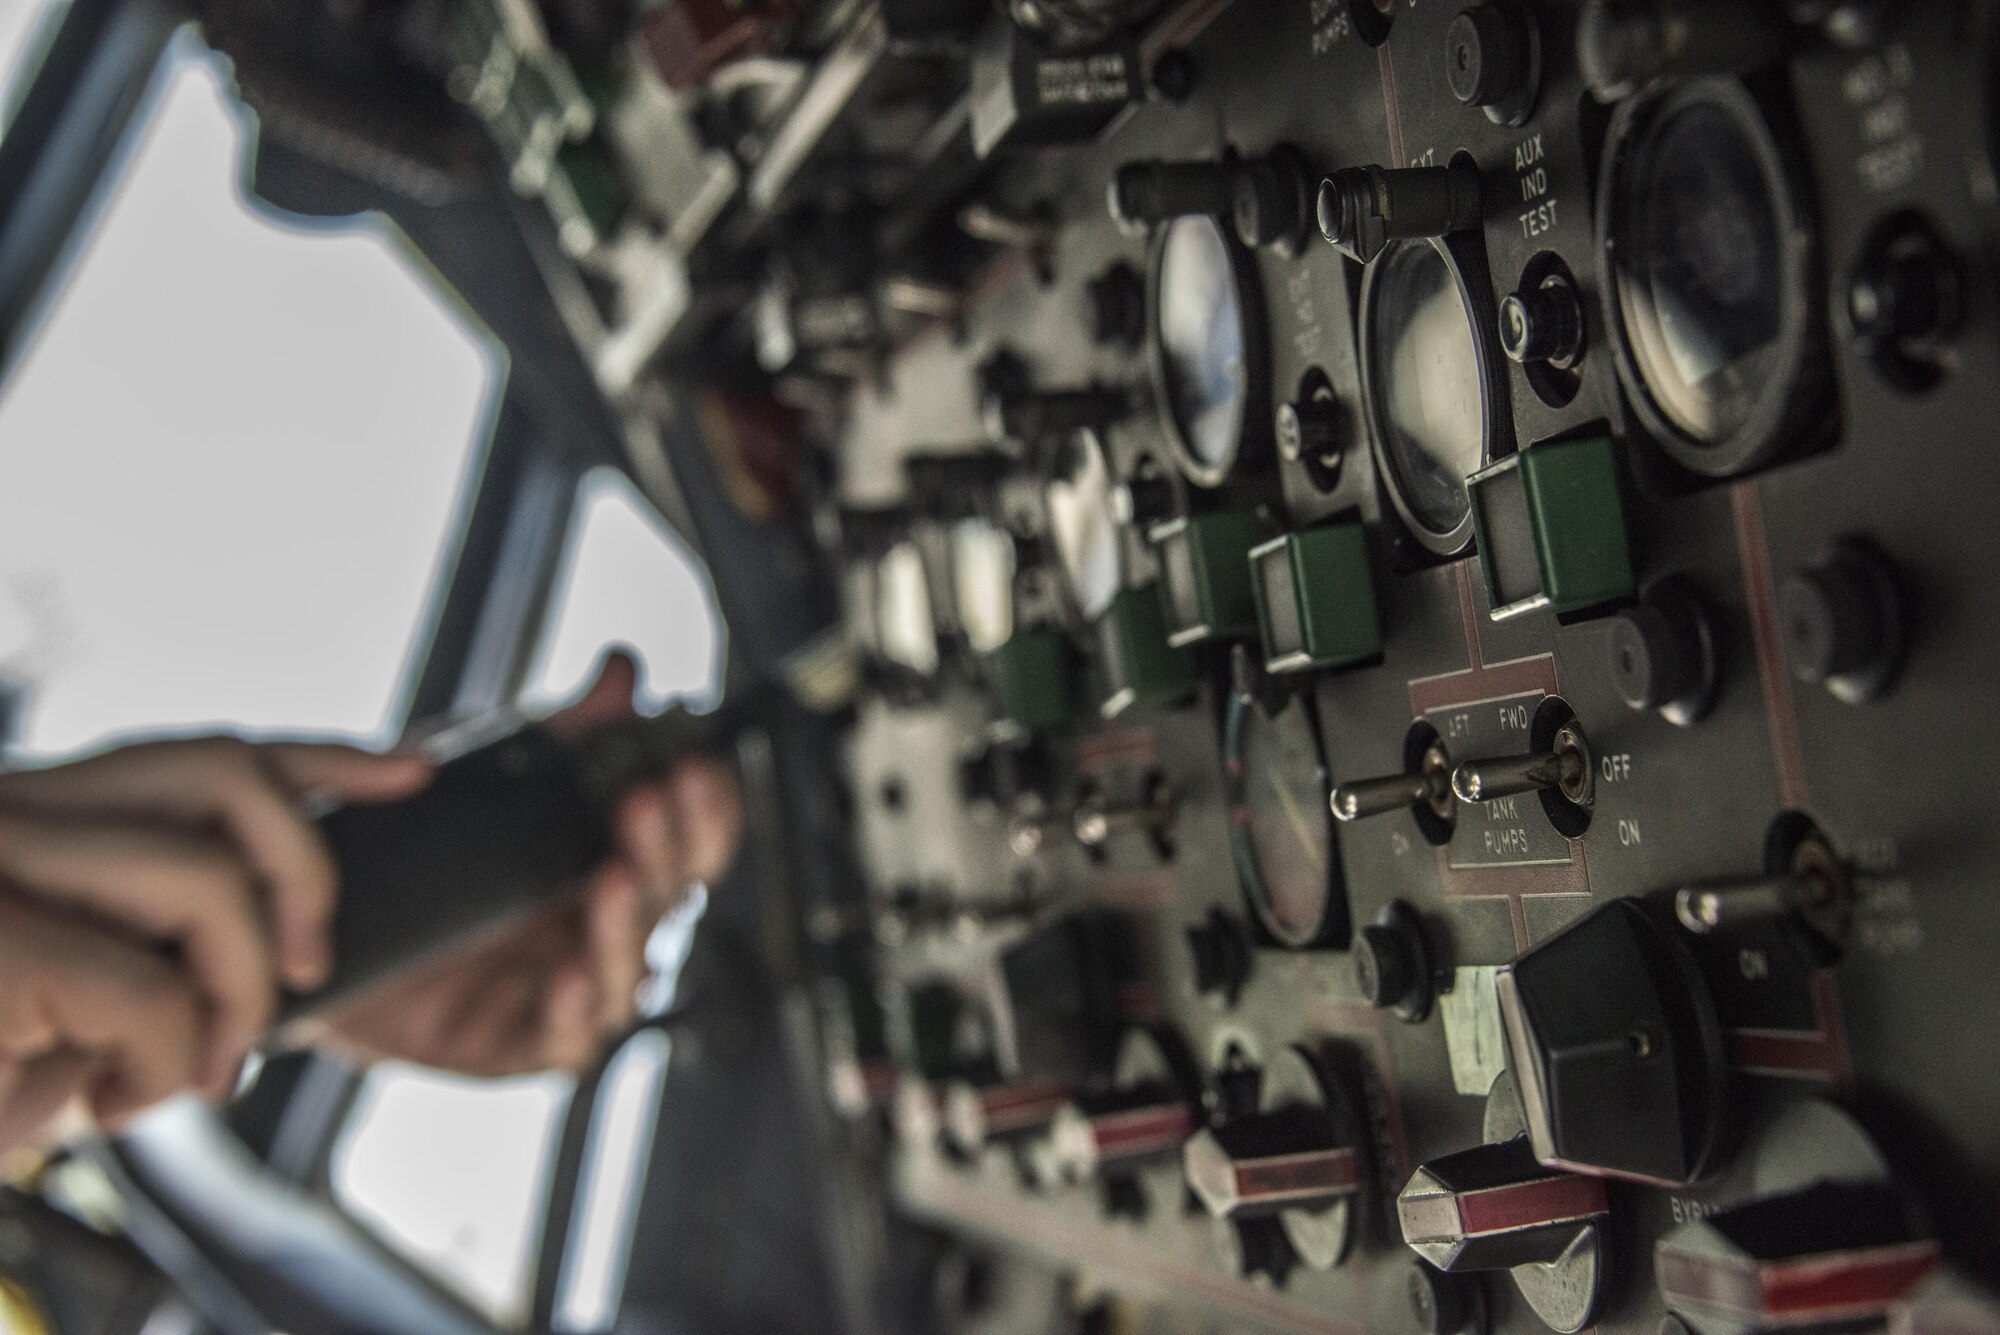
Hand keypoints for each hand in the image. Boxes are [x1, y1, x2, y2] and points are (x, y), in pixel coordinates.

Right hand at [0, 737, 430, 1145]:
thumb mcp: (52, 998)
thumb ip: (137, 946)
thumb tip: (266, 952)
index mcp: (27, 811)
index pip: (199, 753)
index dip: (320, 758)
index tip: (410, 773)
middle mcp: (4, 808)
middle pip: (226, 772)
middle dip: (306, 866)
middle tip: (307, 967)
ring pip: (204, 881)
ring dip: (235, 993)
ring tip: (197, 1070)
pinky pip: (149, 995)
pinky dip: (159, 1067)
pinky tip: (107, 1104)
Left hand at [319, 656, 742, 1076]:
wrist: (309, 932)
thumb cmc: (411, 860)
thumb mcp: (482, 782)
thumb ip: (558, 734)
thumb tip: (621, 673)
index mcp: (603, 866)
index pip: (684, 842)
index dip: (705, 809)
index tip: (695, 767)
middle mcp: (591, 930)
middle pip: (666, 899)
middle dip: (666, 848)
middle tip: (643, 801)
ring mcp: (558, 988)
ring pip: (631, 971)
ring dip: (627, 924)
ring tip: (609, 878)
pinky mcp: (509, 1043)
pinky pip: (564, 1040)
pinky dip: (576, 1012)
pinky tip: (570, 974)